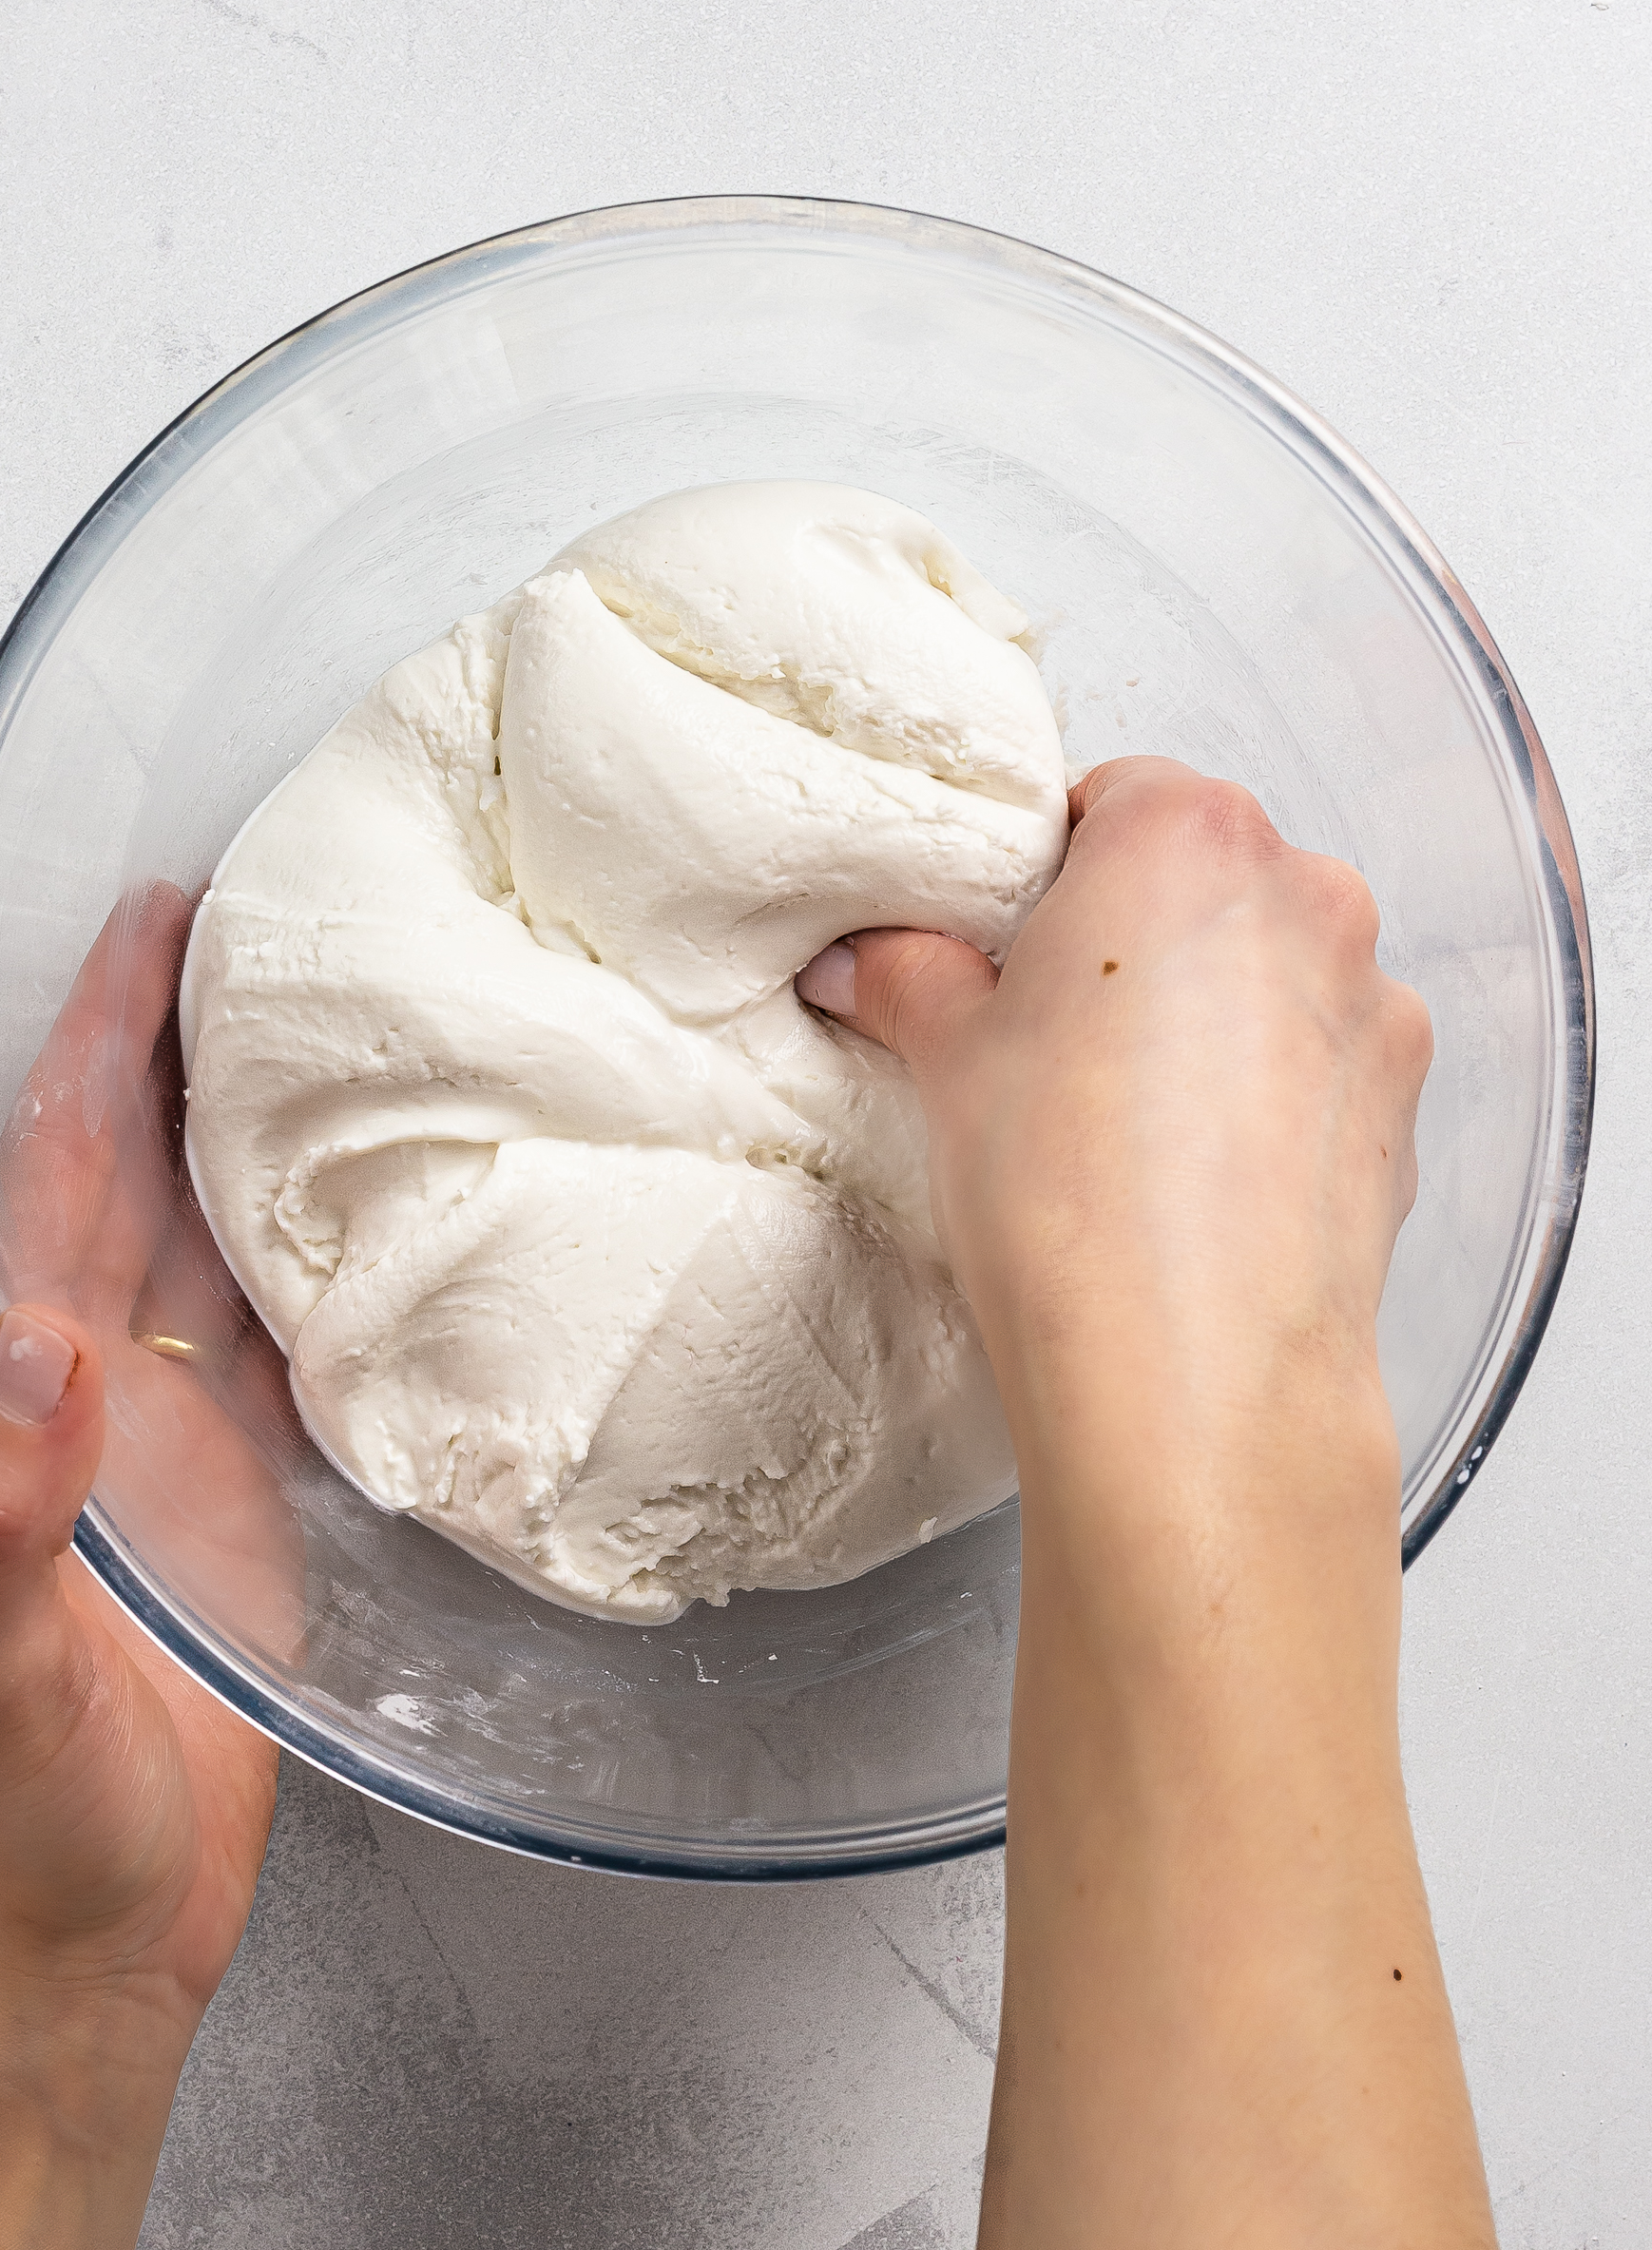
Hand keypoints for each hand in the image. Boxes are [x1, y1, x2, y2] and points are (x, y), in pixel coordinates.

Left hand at [0, 892, 285, 2249]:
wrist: (92, 1936)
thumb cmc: (24, 1819)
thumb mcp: (6, 1675)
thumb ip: (8, 1513)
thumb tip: (39, 1348)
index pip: (42, 1178)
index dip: (87, 1044)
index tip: (142, 929)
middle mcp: (72, 1389)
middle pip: (121, 1173)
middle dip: (164, 1041)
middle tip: (238, 923)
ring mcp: (155, 1434)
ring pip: (198, 1236)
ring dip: (239, 1124)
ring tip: (306, 1020)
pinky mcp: (231, 1488)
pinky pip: (273, 1334)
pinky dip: (309, 1250)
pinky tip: (360, 1202)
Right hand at [799, 758, 1493, 2248]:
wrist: (1199, 1471)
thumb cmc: (1077, 1282)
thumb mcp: (944, 1090)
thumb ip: (918, 991)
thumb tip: (883, 967)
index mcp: (1187, 877)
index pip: (1110, 794)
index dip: (1019, 863)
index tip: (963, 917)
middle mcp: (1303, 946)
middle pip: (1191, 874)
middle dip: (1093, 932)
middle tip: (994, 1009)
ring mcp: (1359, 1052)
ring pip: (1258, 978)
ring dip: (1171, 1021)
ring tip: (1069, 1105)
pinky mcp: (1383, 1160)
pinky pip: (1305, 1084)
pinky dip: (1234, 1104)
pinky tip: (1155, 1181)